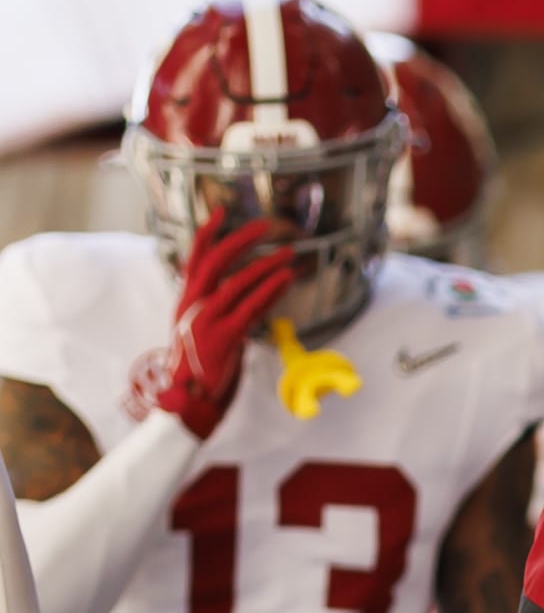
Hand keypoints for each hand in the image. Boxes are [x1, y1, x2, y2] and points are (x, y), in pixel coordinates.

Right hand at [154, 211, 295, 439]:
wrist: (187, 401)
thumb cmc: (198, 369)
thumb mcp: (199, 332)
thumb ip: (213, 310)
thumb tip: (238, 295)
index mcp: (186, 302)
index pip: (194, 258)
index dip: (207, 233)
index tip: (221, 211)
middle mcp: (193, 306)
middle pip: (216, 261)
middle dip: (241, 239)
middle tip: (267, 225)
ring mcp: (207, 321)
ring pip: (239, 282)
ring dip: (266, 264)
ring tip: (288, 253)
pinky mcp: (225, 338)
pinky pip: (252, 307)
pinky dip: (271, 290)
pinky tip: (287, 278)